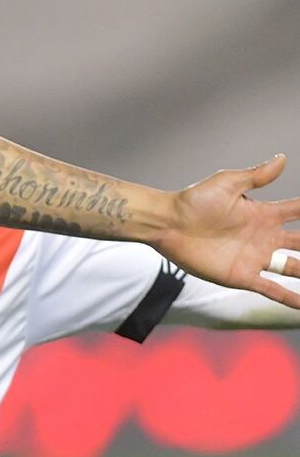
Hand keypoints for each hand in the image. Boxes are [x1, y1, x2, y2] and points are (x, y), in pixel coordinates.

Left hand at [159, 155, 299, 308]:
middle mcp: (265, 237)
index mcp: (264, 214)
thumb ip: (257, 175)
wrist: (168, 223)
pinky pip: (272, 289)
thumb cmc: (194, 200)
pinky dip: (289, 297)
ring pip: (294, 268)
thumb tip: (282, 158)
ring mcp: (256, 258)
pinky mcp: (242, 276)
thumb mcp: (228, 183)